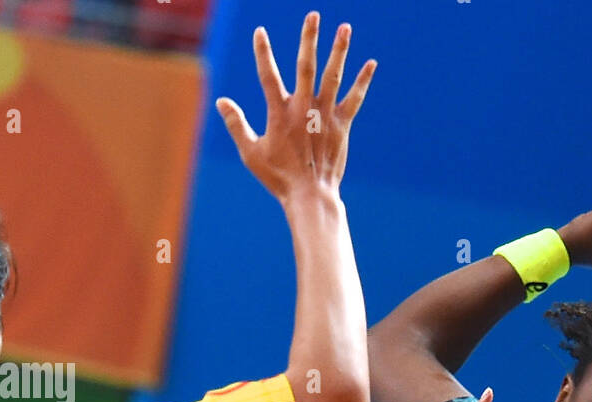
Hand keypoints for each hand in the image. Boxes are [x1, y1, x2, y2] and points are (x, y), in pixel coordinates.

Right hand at [215, 12, 375, 203]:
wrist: (310, 194)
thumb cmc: (278, 177)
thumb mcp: (250, 152)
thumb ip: (236, 124)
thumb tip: (221, 101)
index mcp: (279, 113)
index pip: (267, 75)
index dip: (262, 53)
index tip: (259, 32)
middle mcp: (303, 108)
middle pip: (306, 65)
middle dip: (309, 38)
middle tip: (314, 15)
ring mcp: (324, 115)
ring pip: (332, 76)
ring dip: (339, 51)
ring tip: (345, 28)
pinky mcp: (341, 125)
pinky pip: (354, 99)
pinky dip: (362, 81)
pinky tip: (371, 64)